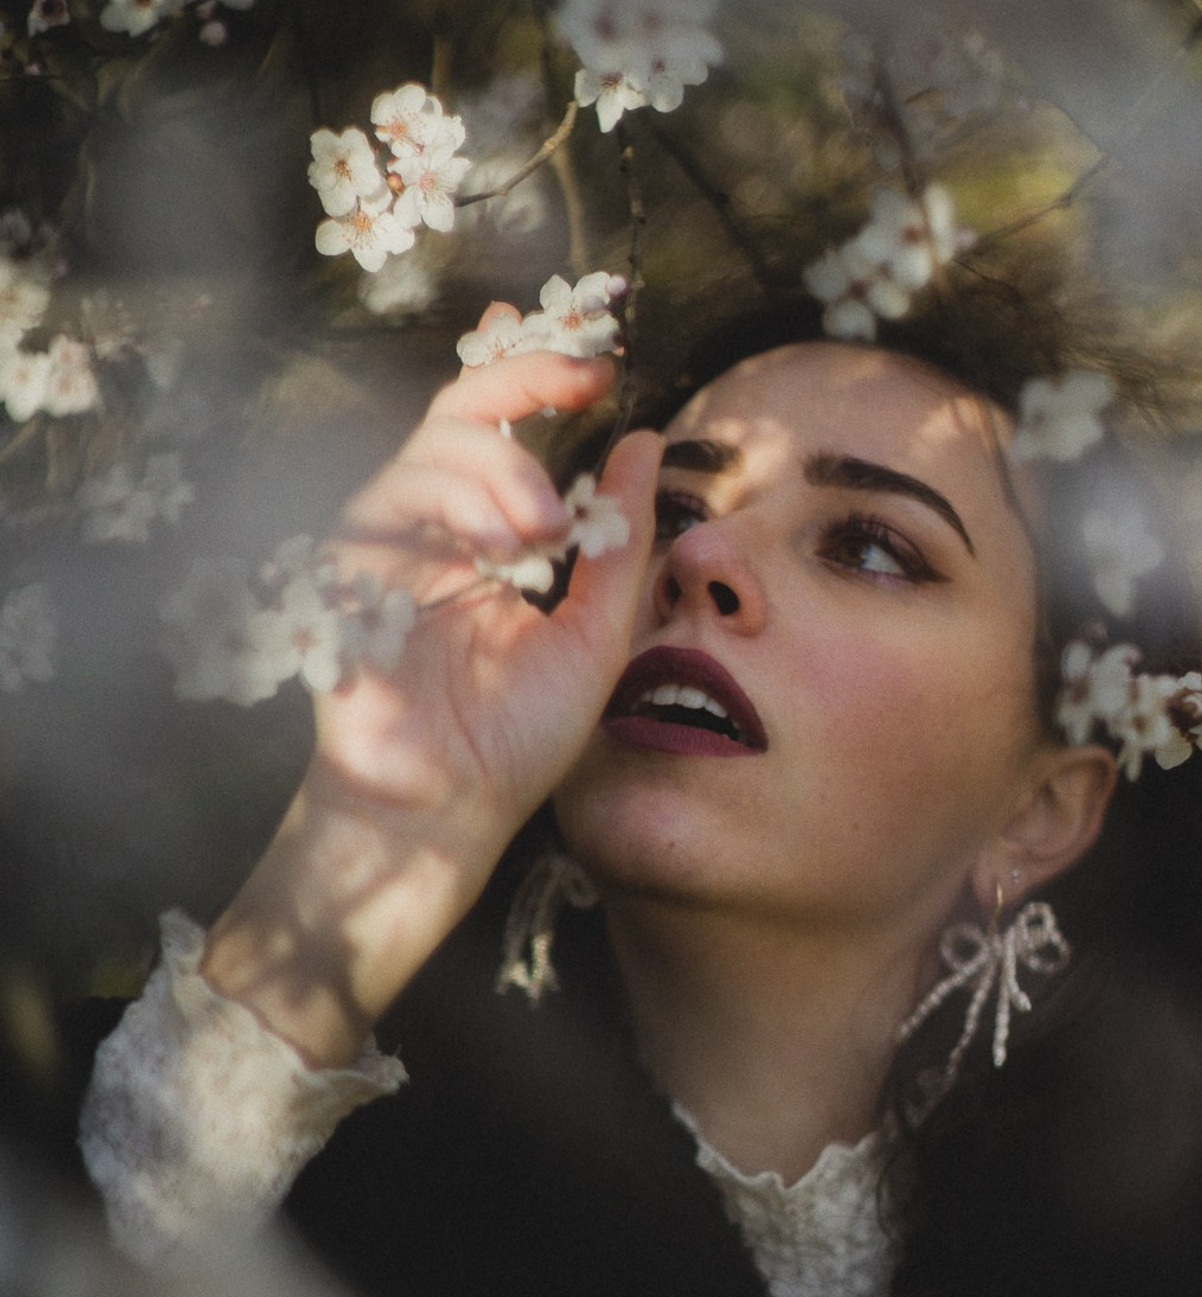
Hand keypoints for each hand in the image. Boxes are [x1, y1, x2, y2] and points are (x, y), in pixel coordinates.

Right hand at [202, 314, 660, 1064]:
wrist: (449, 811)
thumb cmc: (517, 742)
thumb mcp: (597, 634)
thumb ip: (619, 542)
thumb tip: (641, 441)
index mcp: (490, 544)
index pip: (507, 434)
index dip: (540, 377)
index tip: (604, 366)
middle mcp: (434, 533)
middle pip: (463, 412)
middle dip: (525, 380)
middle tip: (586, 382)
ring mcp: (386, 546)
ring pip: (434, 444)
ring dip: (504, 467)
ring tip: (547, 529)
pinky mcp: (346, 566)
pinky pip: (392, 494)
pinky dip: (455, 501)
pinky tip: (496, 548)